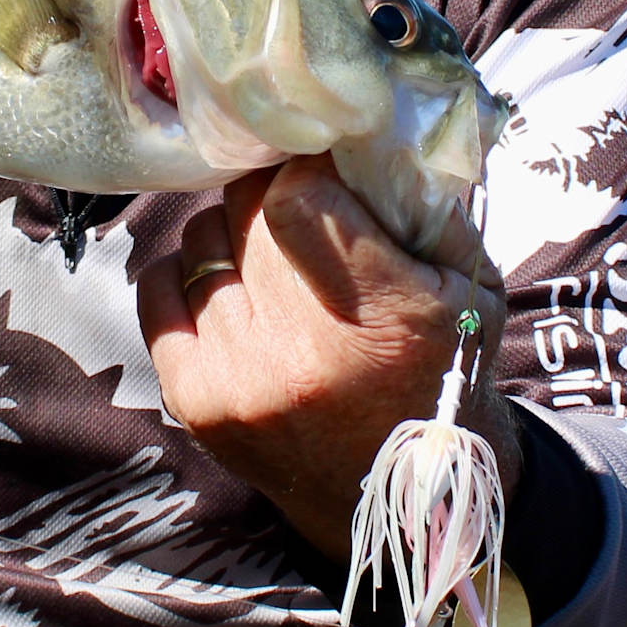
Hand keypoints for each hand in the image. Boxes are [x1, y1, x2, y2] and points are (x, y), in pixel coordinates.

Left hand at [136, 155, 517, 555]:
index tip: (321, 161)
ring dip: (232, 236)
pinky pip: (157, 291)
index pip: (299, 193)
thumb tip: (365, 129)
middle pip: (247, 209)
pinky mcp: (195, 402)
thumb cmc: (442, 372)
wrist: (403, 498)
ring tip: (270, 261)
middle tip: (297, 205)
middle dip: (272, 192)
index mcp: (385, 317)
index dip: (307, 163)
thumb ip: (426, 204)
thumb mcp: (470, 286)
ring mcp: (238, 380)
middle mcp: (302, 353)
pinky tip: (228, 289)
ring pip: (201, 242)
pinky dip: (187, 275)